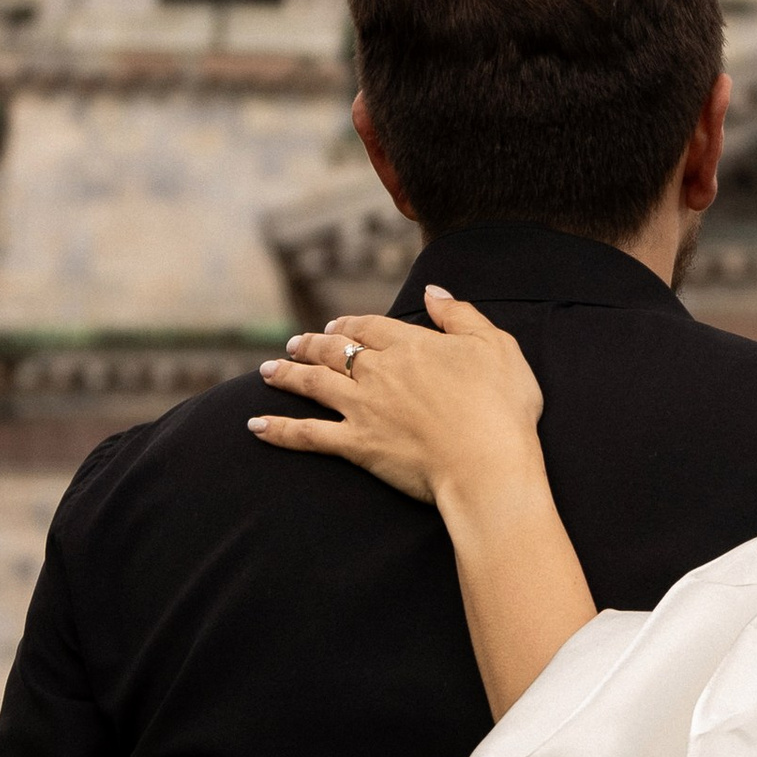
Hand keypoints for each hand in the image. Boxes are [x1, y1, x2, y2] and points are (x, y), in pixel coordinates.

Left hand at [251, 289, 543, 510]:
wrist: (486, 464)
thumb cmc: (501, 407)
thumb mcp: (496, 346)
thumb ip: (461, 315)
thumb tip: (433, 291)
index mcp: (411, 344)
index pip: (370, 326)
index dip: (349, 324)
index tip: (336, 326)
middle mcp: (379, 371)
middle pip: (334, 350)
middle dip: (311, 345)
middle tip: (295, 344)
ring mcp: (362, 408)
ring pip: (314, 383)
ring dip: (288, 375)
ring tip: (269, 370)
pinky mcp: (356, 445)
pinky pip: (307, 435)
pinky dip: (278, 429)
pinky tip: (255, 425)